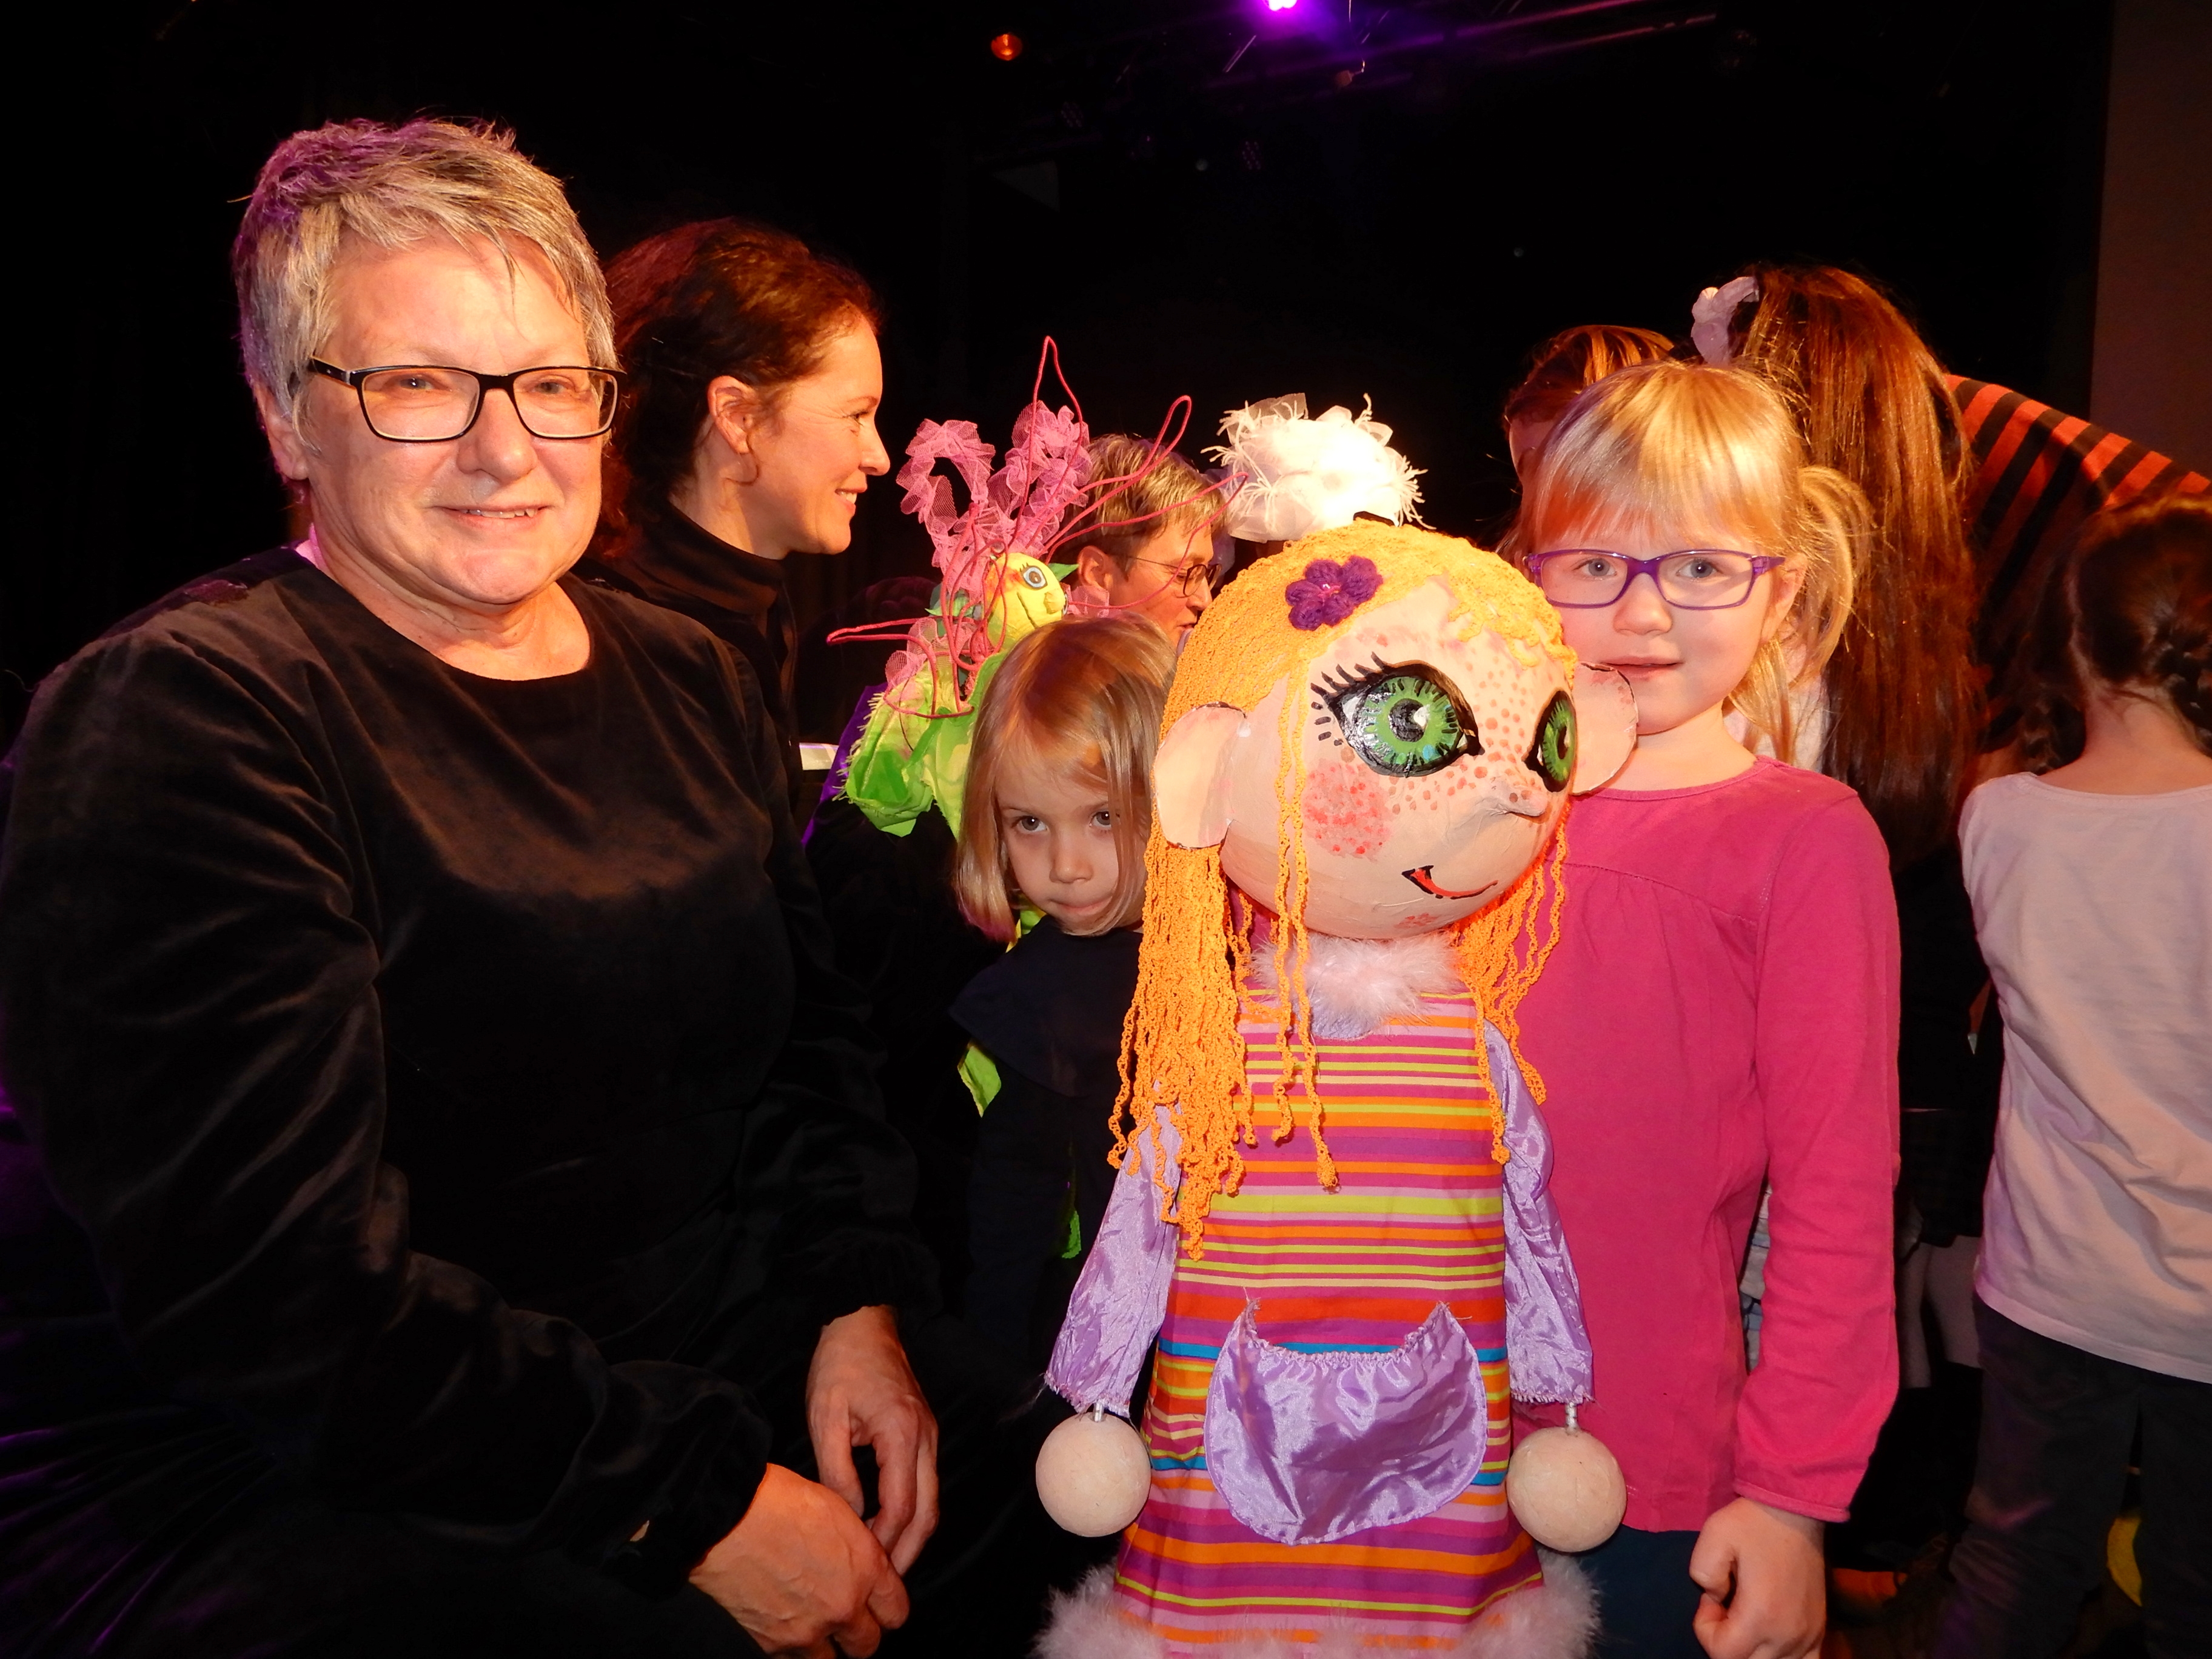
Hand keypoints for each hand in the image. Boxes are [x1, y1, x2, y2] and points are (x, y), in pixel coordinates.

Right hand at [690, 1463, 907, 1656]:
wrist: (724, 1520)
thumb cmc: (776, 1502)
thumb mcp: (836, 1510)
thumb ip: (858, 1548)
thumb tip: (864, 1561)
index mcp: (865, 1569)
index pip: (897, 1610)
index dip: (887, 1607)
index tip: (879, 1604)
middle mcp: (842, 1606)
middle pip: (869, 1644)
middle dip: (862, 1632)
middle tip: (849, 1616)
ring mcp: (807, 1631)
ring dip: (828, 1644)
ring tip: (814, 1622)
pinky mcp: (772, 1644)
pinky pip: (794, 1657)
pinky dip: (793, 1645)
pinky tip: (785, 1620)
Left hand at [806, 1304, 940, 1572]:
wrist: (862, 1321)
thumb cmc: (839, 1365)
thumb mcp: (826, 1418)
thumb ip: (836, 1471)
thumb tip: (846, 1518)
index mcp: (901, 1433)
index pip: (901, 1506)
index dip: (883, 1543)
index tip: (860, 1567)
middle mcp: (925, 1438)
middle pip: (929, 1511)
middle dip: (909, 1552)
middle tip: (883, 1584)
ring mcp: (930, 1435)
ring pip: (932, 1500)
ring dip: (913, 1535)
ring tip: (885, 1564)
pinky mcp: (923, 1433)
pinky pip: (925, 1483)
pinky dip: (912, 1511)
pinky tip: (887, 1526)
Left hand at [1688, 1497, 1825, 1658]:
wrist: (1794, 1511)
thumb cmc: (1752, 1523)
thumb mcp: (1712, 1537)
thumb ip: (1702, 1574)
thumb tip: (1715, 1598)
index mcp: (1761, 1615)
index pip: (1722, 1654)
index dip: (1705, 1629)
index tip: (1711, 1598)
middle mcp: (1788, 1635)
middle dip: (1725, 1641)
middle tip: (1725, 1606)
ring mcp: (1807, 1636)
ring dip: (1751, 1650)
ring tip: (1745, 1618)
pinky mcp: (1818, 1630)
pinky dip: (1781, 1657)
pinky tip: (1769, 1635)